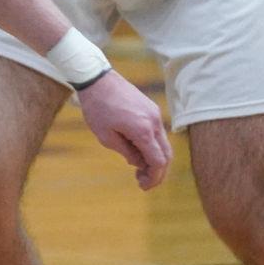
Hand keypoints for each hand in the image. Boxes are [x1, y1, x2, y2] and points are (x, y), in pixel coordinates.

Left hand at [75, 72, 171, 189]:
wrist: (97, 78)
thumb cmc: (97, 107)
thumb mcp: (106, 136)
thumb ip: (126, 152)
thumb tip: (139, 163)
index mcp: (143, 131)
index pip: (158, 162)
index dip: (154, 178)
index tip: (142, 186)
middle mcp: (154, 121)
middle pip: (166, 154)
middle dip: (157, 171)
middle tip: (142, 181)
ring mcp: (155, 113)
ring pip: (163, 143)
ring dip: (154, 158)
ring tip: (137, 167)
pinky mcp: (151, 108)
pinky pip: (157, 132)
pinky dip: (152, 145)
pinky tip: (136, 150)